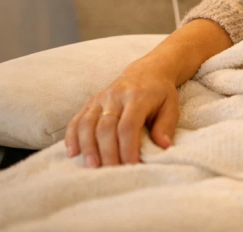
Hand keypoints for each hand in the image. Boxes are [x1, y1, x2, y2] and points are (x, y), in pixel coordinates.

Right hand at [64, 61, 178, 167]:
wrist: (147, 71)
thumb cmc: (160, 94)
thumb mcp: (171, 106)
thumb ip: (166, 126)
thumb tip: (163, 146)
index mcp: (138, 97)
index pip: (128, 125)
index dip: (128, 147)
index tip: (132, 165)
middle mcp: (116, 96)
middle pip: (106, 127)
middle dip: (107, 151)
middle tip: (111, 171)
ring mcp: (100, 98)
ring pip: (87, 123)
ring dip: (87, 147)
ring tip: (92, 166)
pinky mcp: (90, 102)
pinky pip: (76, 119)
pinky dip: (72, 136)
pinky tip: (73, 152)